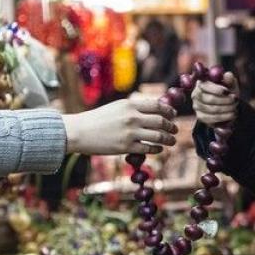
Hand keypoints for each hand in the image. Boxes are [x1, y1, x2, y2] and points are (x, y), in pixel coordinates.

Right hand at [62, 98, 177, 154]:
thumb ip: (134, 108)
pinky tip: (159, 149)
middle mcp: (132, 117)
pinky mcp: (126, 147)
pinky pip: (148, 148)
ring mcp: (130, 133)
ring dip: (168, 139)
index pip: (157, 106)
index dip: (169, 111)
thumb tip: (154, 110)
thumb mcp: (117, 107)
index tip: (173, 115)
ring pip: (158, 136)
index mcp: (130, 105)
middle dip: (171, 126)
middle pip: (161, 121)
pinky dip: (157, 149)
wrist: (79, 132)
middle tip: (175, 130)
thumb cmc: (98, 119)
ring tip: (172, 141)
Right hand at [191, 72, 238, 126]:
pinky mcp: (200, 116)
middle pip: (209, 99)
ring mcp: (197, 106)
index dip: (216, 89)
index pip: (205, 86)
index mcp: (201, 82)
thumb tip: (228, 75)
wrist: (227, 105)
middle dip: (224, 100)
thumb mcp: (230, 84)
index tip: (228, 91)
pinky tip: (232, 114)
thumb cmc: (227, 91)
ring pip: (211, 109)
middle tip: (235, 100)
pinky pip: (211, 118)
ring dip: (226, 109)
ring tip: (235, 107)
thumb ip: (229, 80)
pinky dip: (224, 117)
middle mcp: (196, 94)